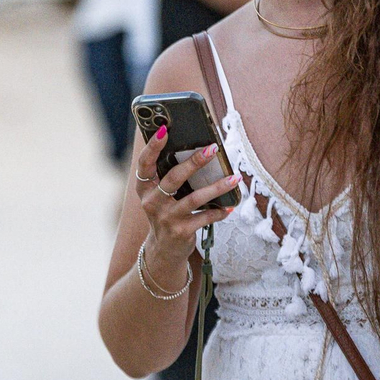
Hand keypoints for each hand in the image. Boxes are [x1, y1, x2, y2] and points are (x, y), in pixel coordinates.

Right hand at [134, 128, 240, 282]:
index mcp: (145, 189)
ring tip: (234, 178)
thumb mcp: (160, 196)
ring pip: (194, 198)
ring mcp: (166, 218)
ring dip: (216, 187)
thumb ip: (169, 177)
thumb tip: (196, 150)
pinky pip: (205, 218)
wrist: (164, 250)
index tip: (165, 130)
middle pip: (173, 178)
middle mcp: (152, 202)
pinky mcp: (181, 231)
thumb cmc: (166, 214)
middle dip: (194, 162)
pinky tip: (230, 206)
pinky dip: (219, 212)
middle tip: (212, 149)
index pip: (145, 164)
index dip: (152, 146)